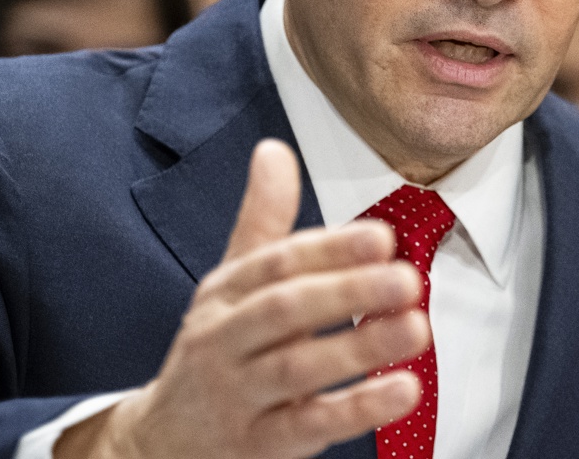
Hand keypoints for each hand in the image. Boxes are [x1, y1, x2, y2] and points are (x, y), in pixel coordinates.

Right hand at [57, 139, 427, 458]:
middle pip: (284, 309)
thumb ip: (262, 220)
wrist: (162, 439)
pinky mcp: (258, 444)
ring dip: (359, 348)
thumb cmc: (216, 349)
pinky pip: (308, 426)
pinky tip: (403, 390)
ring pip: (296, 368)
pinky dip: (357, 409)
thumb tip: (274, 149)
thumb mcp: (230, 282)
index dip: (330, 249)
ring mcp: (238, 394)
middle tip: (406, 278)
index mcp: (225, 292)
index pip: (276, 263)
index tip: (381, 236)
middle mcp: (225, 339)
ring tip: (416, 327)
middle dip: (347, 290)